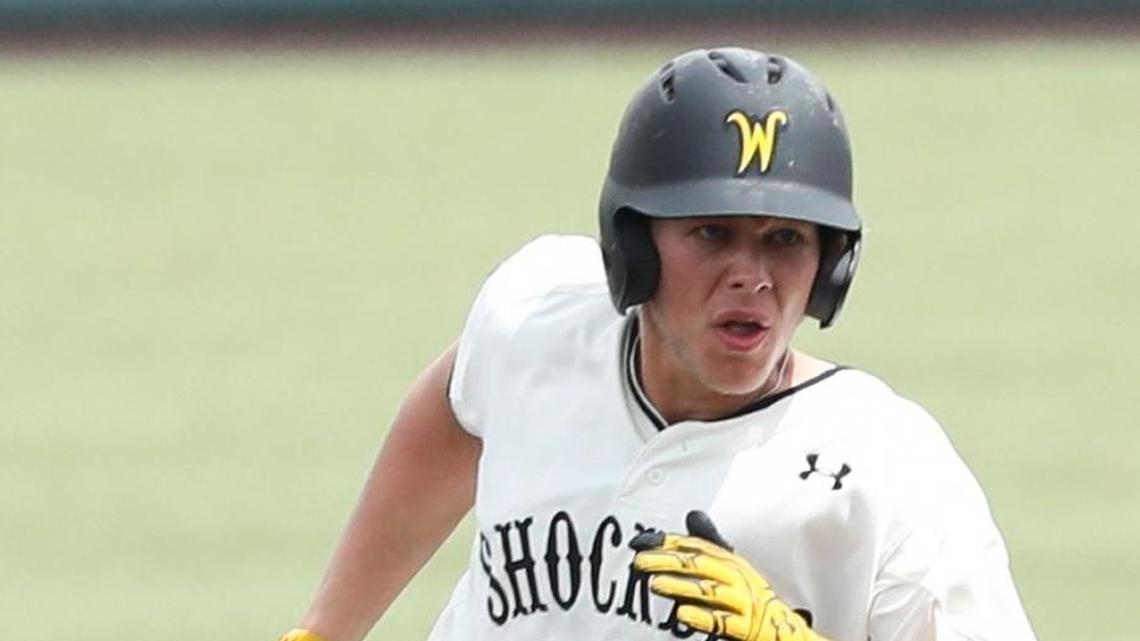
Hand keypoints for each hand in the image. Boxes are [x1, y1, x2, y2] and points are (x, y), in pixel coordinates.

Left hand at [630, 511, 824, 640]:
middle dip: (668, 562)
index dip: (671, 543)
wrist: (782, 629)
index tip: (645, 541)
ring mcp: (740, 602)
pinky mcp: (744, 627)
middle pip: (698, 566)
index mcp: (730, 562)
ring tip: (656, 584)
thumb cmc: (749, 595)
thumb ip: (710, 543)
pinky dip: (701, 617)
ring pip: (707, 592)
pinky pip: (721, 622)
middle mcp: (735, 578)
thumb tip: (693, 515)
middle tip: (641, 561)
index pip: (697, 547)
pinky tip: (682, 614)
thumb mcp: (732, 564)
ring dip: (680, 587)